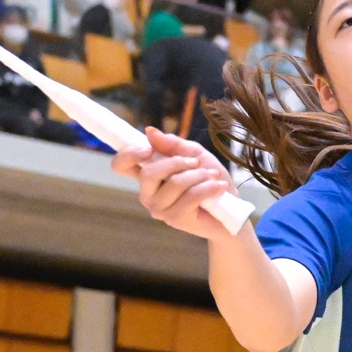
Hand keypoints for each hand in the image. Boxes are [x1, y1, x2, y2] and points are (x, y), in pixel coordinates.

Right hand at [112, 127, 238, 239]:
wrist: (231, 209)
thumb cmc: (210, 180)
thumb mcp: (194, 154)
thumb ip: (173, 145)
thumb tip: (149, 131)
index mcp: (147, 176)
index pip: (121, 165)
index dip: (128, 154)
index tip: (148, 149)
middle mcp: (148, 194)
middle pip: (149, 173)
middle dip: (177, 162)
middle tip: (196, 163)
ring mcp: (160, 209)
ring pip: (174, 183)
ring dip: (198, 175)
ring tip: (212, 177)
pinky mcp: (176, 220)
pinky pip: (191, 196)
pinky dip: (208, 187)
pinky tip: (218, 187)